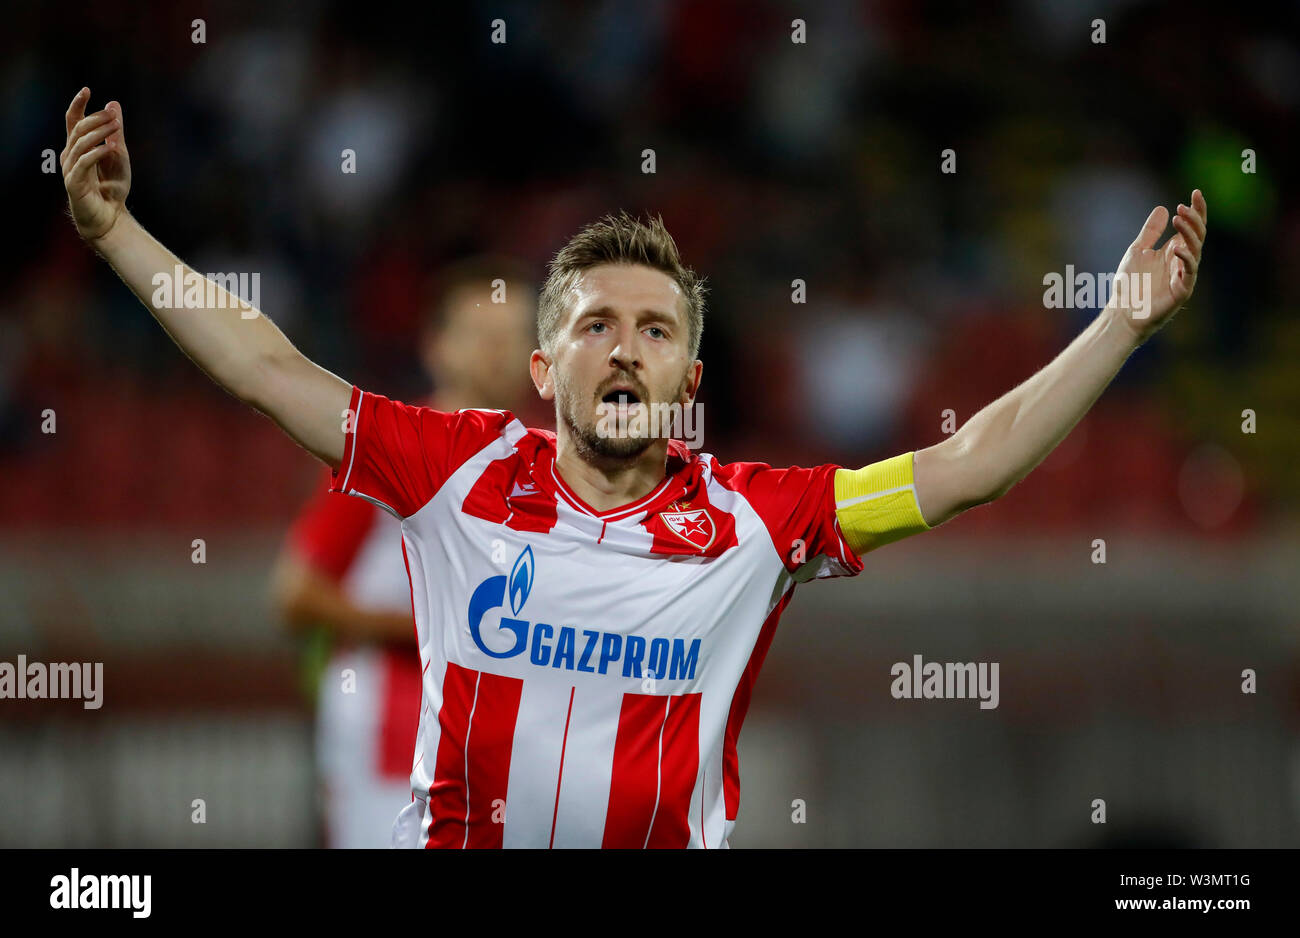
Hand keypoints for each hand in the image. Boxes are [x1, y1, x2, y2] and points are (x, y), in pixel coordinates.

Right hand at [61, 88, 131, 242]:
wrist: (109, 218)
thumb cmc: (112, 188)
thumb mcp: (118, 156)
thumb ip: (115, 133)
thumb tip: (113, 104)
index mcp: (78, 147)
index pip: (73, 120)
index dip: (77, 104)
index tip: (87, 89)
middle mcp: (70, 155)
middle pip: (78, 129)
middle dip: (96, 119)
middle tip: (114, 115)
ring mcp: (70, 169)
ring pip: (80, 143)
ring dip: (99, 133)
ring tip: (116, 128)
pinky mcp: (74, 183)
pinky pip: (84, 163)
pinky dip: (97, 152)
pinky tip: (110, 147)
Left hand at [1107, 189, 1206, 343]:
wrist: (1123, 312)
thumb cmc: (1130, 284)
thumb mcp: (1138, 251)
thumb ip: (1151, 232)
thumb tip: (1163, 208)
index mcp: (1174, 250)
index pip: (1192, 227)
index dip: (1197, 210)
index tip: (1195, 192)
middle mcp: (1182, 261)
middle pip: (1197, 235)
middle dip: (1193, 219)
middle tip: (1183, 207)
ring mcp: (1184, 275)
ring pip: (1195, 250)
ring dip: (1189, 233)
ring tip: (1179, 219)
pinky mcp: (1182, 290)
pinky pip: (1189, 272)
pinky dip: (1185, 258)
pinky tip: (1178, 248)